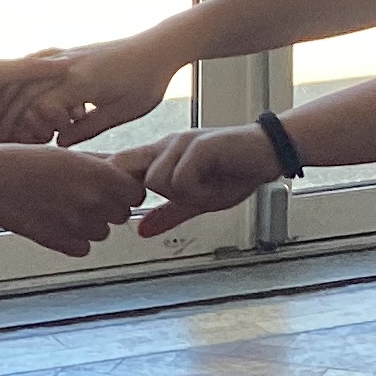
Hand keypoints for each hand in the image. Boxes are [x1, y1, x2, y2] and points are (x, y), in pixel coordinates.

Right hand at [0, 145, 144, 256]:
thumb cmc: (23, 161)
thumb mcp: (67, 154)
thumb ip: (100, 164)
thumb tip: (124, 169)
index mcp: (98, 175)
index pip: (136, 192)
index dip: (127, 189)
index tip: (114, 186)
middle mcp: (92, 201)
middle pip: (122, 214)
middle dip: (110, 206)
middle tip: (84, 194)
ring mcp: (76, 225)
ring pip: (102, 232)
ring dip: (91, 223)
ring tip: (64, 206)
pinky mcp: (58, 243)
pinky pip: (83, 248)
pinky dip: (74, 239)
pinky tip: (56, 221)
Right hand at [10, 40, 178, 146]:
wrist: (160, 47)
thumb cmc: (146, 82)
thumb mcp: (121, 114)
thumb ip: (87, 129)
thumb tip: (59, 143)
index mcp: (79, 81)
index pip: (39, 106)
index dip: (37, 125)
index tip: (50, 136)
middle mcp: (67, 64)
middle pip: (24, 90)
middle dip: (16, 114)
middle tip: (19, 132)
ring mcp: (66, 55)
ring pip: (25, 74)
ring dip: (17, 95)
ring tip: (15, 114)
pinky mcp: (70, 51)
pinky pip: (37, 62)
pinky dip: (27, 78)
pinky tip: (30, 92)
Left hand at [114, 124, 279, 236]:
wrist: (270, 152)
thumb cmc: (235, 173)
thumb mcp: (197, 201)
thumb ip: (169, 214)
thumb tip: (141, 231)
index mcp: (160, 156)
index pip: (118, 164)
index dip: (105, 181)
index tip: (104, 198)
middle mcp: (165, 146)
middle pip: (121, 164)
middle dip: (130, 190)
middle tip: (158, 204)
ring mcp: (181, 143)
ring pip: (154, 180)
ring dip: (180, 196)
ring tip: (204, 193)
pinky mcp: (199, 146)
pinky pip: (181, 179)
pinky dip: (197, 192)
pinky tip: (214, 188)